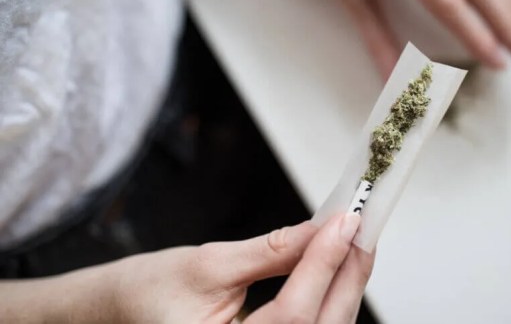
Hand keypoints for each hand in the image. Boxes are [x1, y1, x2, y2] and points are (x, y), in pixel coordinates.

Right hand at [116, 213, 370, 322]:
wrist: (122, 313)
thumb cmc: (149, 293)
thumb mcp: (208, 265)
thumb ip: (272, 251)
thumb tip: (323, 228)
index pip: (294, 316)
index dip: (324, 265)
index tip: (346, 222)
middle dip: (347, 275)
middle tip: (362, 228)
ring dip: (345, 286)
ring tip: (354, 240)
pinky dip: (331, 300)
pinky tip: (338, 267)